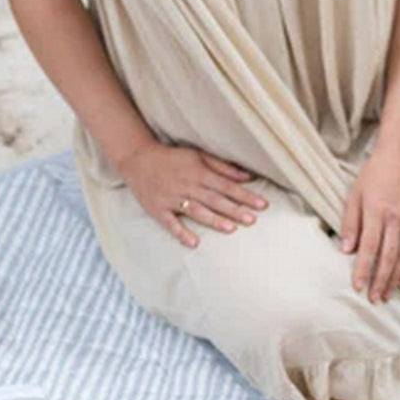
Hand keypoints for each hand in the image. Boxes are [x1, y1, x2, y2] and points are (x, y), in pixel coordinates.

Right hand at [116, 139, 266, 247]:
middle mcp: (187, 185)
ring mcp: (172, 198)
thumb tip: (247, 176)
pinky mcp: (158, 209)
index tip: (262, 204)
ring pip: (196, 211)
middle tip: (252, 220)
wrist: (138, 159)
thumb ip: (223, 166)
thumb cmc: (173, 158)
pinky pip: (171, 223)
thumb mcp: (198, 155)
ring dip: (214, 220)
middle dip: (234, 210)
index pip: (226, 186)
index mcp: (199, 172)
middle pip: (214, 199)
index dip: (244, 195)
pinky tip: (194, 243)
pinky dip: (182, 233)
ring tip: (231, 229)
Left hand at [341, 143, 399, 302]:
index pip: (369, 247)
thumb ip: (350, 222)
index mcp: (376, 210)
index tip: (357, 287)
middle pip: (388, 256)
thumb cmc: (374, 174)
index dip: (363, 269)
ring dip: (395, 278)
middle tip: (374, 299)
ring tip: (387, 295)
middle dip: (380, 280)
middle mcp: (395, 218)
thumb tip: (346, 250)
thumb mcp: (354, 194)